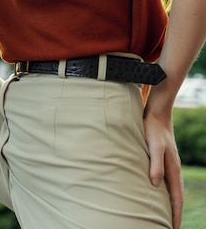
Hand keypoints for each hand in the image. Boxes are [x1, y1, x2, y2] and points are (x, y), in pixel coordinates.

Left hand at [143, 107, 183, 228]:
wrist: (156, 113)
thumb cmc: (153, 129)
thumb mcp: (154, 146)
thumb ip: (156, 164)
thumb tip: (155, 184)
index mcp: (173, 169)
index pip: (176, 198)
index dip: (175, 214)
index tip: (174, 228)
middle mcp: (173, 169)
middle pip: (176, 196)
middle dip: (175, 213)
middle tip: (170, 227)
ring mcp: (169, 164)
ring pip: (172, 189)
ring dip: (171, 203)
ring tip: (166, 215)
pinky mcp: (162, 159)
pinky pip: (166, 180)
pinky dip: (165, 191)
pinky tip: (159, 192)